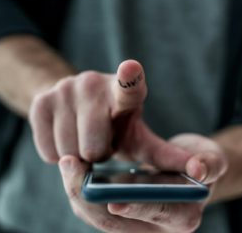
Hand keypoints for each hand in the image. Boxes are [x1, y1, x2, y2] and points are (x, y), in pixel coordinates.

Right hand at [29, 60, 192, 170]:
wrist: (73, 105)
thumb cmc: (115, 127)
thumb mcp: (140, 140)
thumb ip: (168, 157)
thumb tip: (201, 173)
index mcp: (126, 92)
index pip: (129, 84)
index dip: (129, 77)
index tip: (131, 67)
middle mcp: (93, 83)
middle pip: (94, 148)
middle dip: (98, 156)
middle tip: (101, 144)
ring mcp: (64, 89)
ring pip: (68, 152)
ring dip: (76, 157)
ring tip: (83, 139)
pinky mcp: (41, 101)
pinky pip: (47, 151)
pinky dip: (57, 154)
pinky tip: (65, 137)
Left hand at [58, 134, 226, 232]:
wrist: (186, 170)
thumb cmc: (199, 162)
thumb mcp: (211, 158)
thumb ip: (210, 162)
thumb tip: (200, 169)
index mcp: (182, 217)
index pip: (157, 214)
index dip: (137, 208)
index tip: (115, 201)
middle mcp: (156, 229)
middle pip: (116, 223)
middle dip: (90, 197)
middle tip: (72, 165)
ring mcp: (134, 225)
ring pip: (98, 217)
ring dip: (79, 192)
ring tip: (68, 163)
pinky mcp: (118, 216)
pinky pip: (94, 209)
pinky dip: (81, 190)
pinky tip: (72, 168)